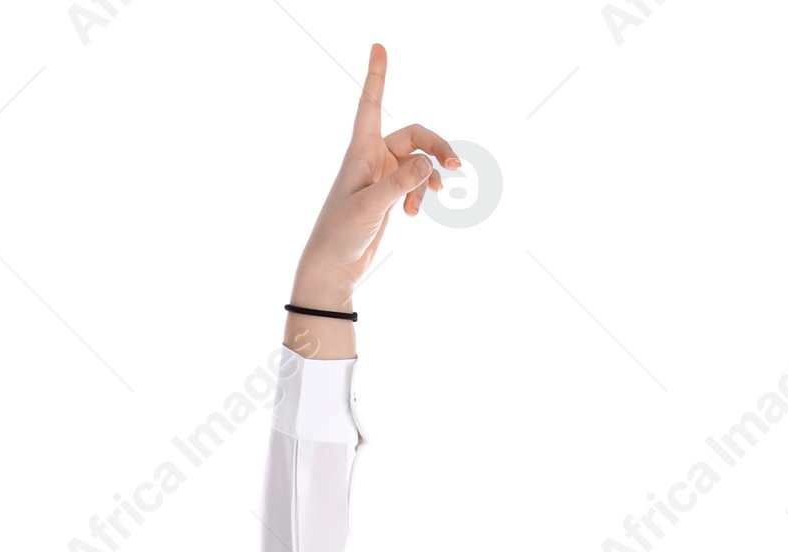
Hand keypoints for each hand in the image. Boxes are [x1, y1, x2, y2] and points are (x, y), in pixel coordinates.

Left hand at [289, 41, 460, 309]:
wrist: (333, 268)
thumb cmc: (340, 234)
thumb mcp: (370, 207)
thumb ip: (399, 184)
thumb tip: (428, 164)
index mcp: (361, 151)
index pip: (372, 105)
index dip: (377, 76)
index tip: (378, 47)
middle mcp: (372, 158)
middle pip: (415, 136)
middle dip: (436, 149)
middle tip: (454, 167)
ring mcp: (381, 176)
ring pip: (418, 162)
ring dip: (428, 178)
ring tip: (430, 199)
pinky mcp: (387, 195)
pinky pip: (414, 183)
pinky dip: (420, 195)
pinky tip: (415, 214)